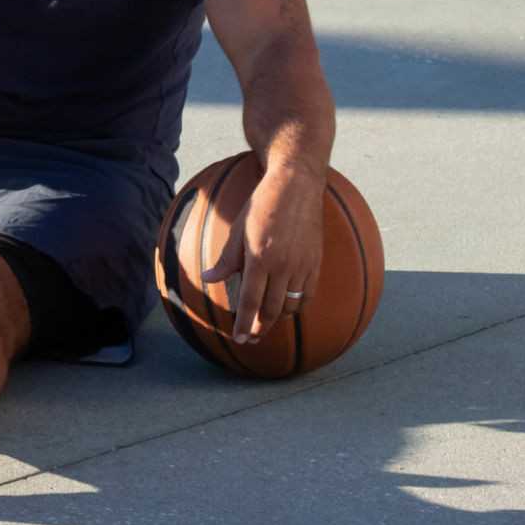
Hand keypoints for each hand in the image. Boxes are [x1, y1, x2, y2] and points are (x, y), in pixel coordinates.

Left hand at [201, 161, 325, 344]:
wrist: (296, 185)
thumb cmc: (263, 205)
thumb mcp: (238, 229)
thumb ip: (227, 259)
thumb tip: (209, 280)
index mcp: (261, 257)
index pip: (251, 302)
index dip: (244, 324)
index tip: (238, 339)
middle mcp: (284, 265)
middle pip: (272, 310)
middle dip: (260, 329)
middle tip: (250, 339)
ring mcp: (302, 264)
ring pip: (291, 305)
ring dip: (277, 318)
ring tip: (265, 322)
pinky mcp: (316, 262)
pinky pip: (308, 294)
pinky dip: (297, 305)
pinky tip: (286, 306)